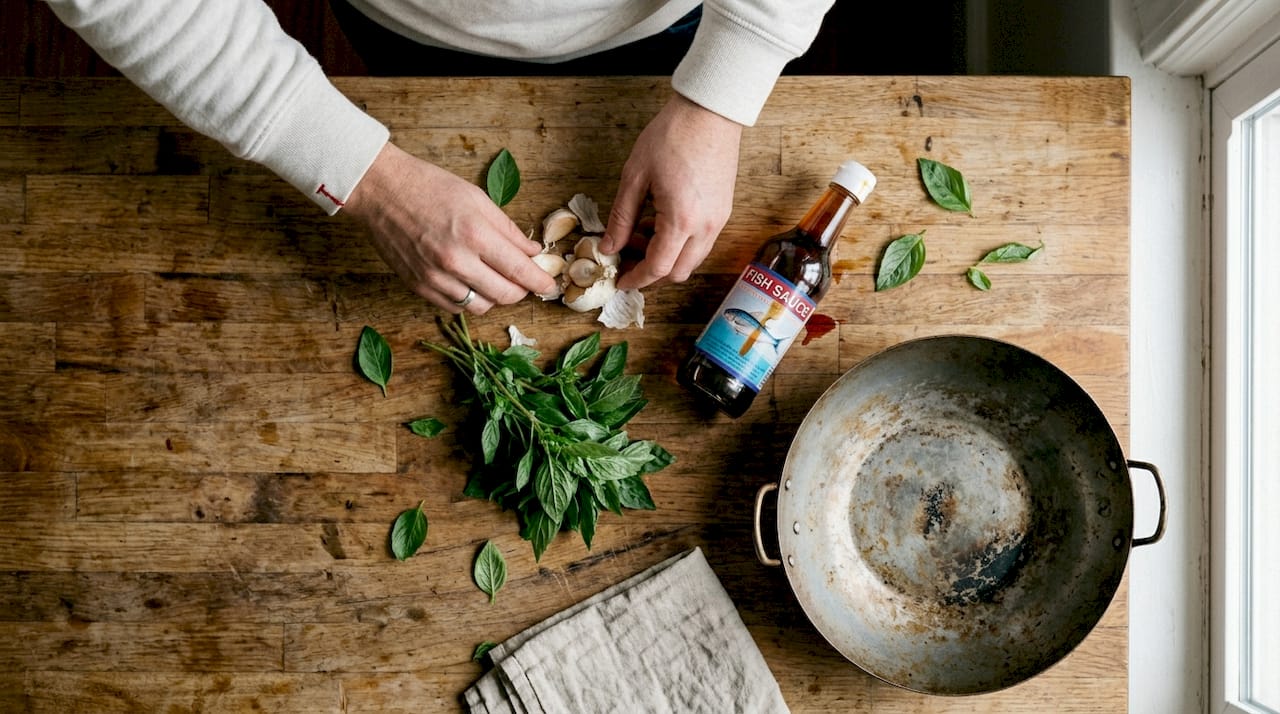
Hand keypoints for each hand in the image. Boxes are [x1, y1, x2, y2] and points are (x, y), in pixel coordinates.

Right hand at [343, 143, 556, 313]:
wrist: (381, 190)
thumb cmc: (430, 187)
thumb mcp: (478, 199)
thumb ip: (508, 229)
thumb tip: (532, 251)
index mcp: (475, 235)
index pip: (519, 271)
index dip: (540, 281)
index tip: (549, 285)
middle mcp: (456, 261)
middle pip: (504, 295)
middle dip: (521, 291)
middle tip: (525, 281)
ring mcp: (435, 277)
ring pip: (481, 306)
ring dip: (496, 297)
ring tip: (497, 280)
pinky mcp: (418, 286)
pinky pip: (455, 308)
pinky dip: (470, 300)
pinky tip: (473, 284)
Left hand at [600, 94, 742, 289]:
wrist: (710, 112)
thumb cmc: (673, 136)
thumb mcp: (635, 176)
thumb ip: (621, 218)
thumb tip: (609, 246)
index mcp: (681, 221)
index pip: (657, 268)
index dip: (636, 279)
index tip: (620, 281)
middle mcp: (705, 228)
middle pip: (678, 272)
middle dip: (651, 275)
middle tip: (627, 262)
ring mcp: (718, 220)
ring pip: (692, 260)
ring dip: (666, 260)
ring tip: (640, 236)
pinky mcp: (723, 211)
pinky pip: (701, 242)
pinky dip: (680, 245)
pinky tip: (659, 224)